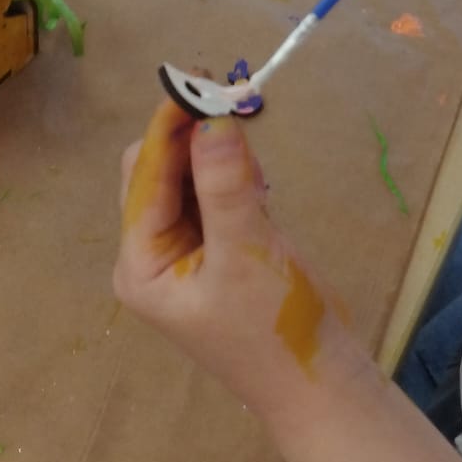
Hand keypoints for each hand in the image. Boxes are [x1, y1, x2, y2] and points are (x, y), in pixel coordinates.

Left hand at [114, 101, 362, 419]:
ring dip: (212, 152)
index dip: (169, 125)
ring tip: (245, 134)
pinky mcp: (220, 251)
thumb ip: (227, 186)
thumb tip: (212, 120)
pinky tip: (256, 175)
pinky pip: (213, 196)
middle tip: (231, 96)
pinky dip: (230, 174)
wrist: (320, 383)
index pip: (145, 176)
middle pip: (158, 172)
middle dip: (190, 134)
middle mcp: (152, 256)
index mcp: (141, 263)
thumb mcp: (248, 253)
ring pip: (187, 180)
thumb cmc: (273, 329)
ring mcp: (186, 254)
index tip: (198, 78)